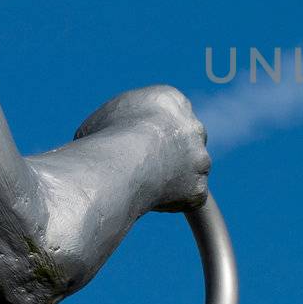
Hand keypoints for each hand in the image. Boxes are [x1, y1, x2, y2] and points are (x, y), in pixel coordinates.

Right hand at [76, 85, 210, 212]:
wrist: (123, 160)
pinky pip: (189, 199)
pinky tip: (150, 202)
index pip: (168, 117)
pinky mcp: (199, 188)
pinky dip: (173, 203)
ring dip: (172, 179)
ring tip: (141, 188)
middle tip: (143, 170)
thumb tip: (107, 145)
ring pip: (190, 171)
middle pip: (185, 142)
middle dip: (170, 155)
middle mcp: (193, 126)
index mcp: (171, 100)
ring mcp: (200, 158)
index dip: (152, 133)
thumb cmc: (104, 138)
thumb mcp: (103, 121)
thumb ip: (118, 130)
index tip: (136, 146)